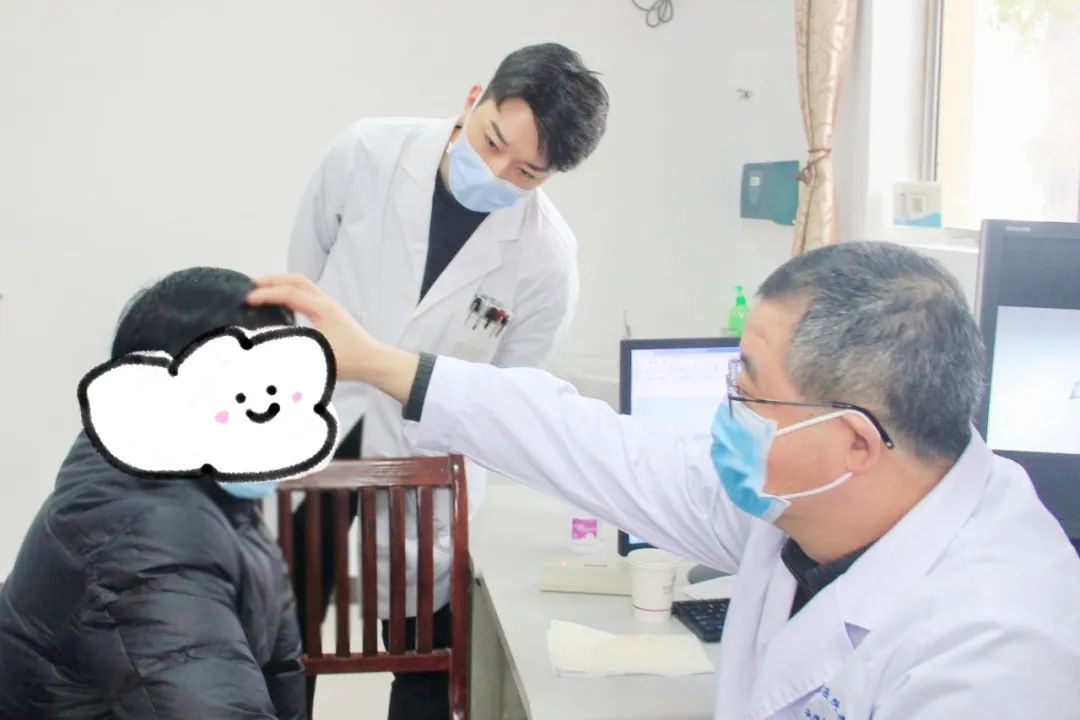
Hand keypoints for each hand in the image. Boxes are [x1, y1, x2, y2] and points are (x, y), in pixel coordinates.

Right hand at [246, 273, 374, 380]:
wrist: (372, 361)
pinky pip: (306, 294)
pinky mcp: (330, 313)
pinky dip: (290, 293)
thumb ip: (291, 346)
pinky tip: (281, 304)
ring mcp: (329, 306)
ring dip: (281, 285)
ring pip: (303, 285)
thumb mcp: (317, 354)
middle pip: (297, 280)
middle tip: (251, 287)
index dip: (267, 294)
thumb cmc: (348, 360)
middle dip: (273, 280)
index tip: (248, 299)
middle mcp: (326, 302)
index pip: (290, 293)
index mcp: (323, 309)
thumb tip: (265, 341)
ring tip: (262, 292)